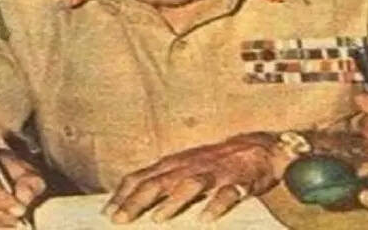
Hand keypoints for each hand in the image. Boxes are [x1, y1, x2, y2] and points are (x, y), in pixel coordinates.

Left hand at [103, 133, 279, 223]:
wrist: (260, 148)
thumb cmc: (215, 163)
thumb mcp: (185, 168)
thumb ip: (163, 182)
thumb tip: (135, 203)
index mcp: (174, 164)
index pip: (142, 177)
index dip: (123, 194)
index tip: (107, 212)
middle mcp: (190, 166)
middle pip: (159, 182)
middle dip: (137, 200)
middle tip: (120, 219)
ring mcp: (214, 172)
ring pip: (191, 185)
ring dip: (174, 201)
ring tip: (157, 218)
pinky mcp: (239, 181)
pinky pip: (228, 193)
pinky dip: (216, 204)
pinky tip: (207, 219)